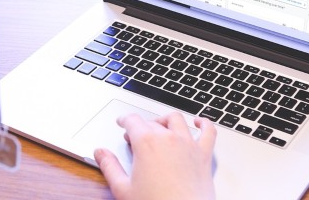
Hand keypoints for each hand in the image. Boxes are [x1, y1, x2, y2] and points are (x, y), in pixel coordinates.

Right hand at [94, 112, 216, 199]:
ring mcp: (188, 144)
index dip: (124, 119)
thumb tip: (100, 153)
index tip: (122, 122)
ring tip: (160, 126)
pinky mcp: (204, 154)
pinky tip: (199, 122)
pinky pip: (208, 131)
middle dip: (141, 126)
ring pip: (177, 120)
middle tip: (135, 136)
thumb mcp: (123, 189)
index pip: (132, 121)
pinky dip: (204, 123)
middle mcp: (168, 138)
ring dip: (166, 120)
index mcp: (146, 143)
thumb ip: (109, 167)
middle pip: (152, 122)